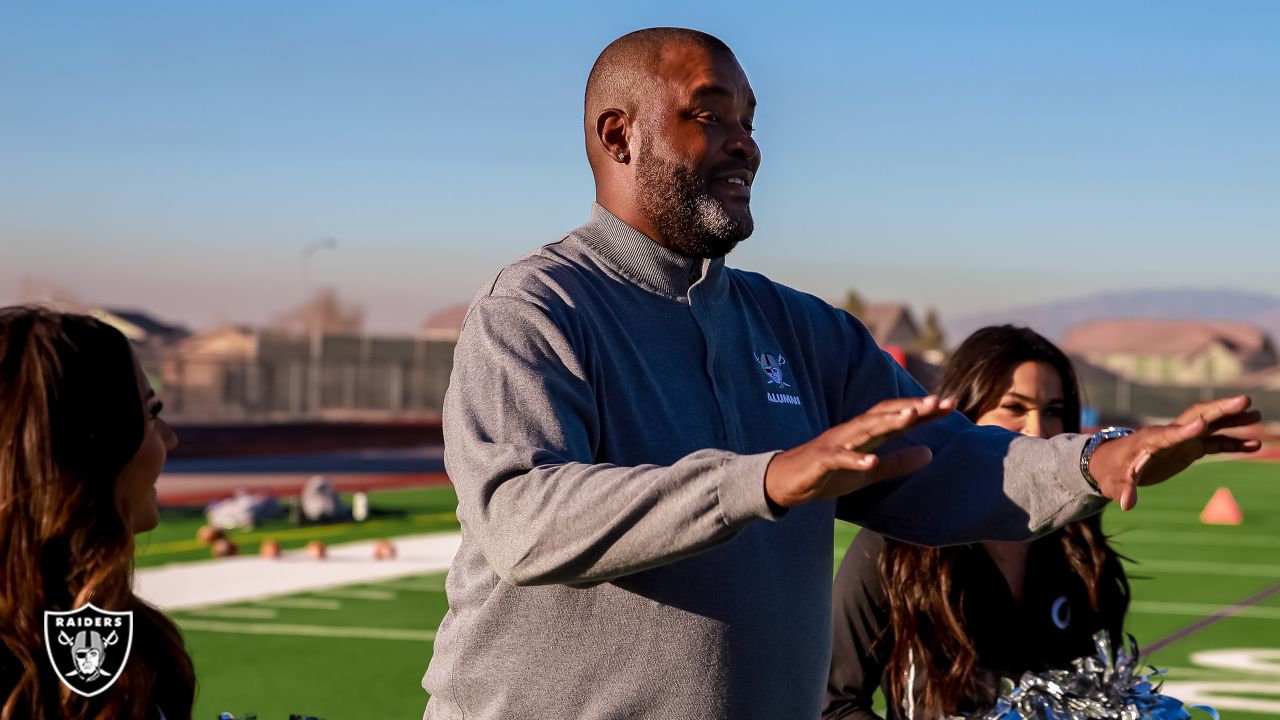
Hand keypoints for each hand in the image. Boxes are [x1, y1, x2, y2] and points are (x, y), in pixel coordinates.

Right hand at [764, 395, 954, 507]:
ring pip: (865, 428)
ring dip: (888, 422)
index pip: (898, 417)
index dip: (923, 411)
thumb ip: (898, 463)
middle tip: (938, 401)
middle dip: (911, 408)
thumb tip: (930, 454)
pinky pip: (840, 457)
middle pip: (885, 415)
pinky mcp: (821, 460)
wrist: (786, 482)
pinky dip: (855, 458)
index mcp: (866, 434)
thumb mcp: (869, 472)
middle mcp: (853, 432)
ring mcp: (836, 444)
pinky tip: (872, 461)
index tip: (950, 404)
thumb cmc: (827, 474)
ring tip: (912, 417)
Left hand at [1088, 395, 1262, 510]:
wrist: (1112, 463)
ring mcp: (1182, 440)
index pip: (1169, 433)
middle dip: (1220, 409)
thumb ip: (1123, 491)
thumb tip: (1126, 504)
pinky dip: (1233, 443)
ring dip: (1233, 421)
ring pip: (1211, 426)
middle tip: (1245, 400)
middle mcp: (1169, 434)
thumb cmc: (1112, 471)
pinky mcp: (1189, 448)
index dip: (1184, 430)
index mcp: (1150, 440)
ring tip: (1258, 415)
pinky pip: (1215, 443)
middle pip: (1197, 417)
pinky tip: (1253, 445)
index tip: (1202, 424)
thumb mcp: (1115, 483)